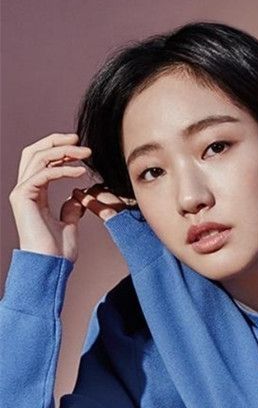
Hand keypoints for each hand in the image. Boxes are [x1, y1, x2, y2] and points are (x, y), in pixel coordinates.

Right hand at [8, 132, 133, 262]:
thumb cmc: (58, 252)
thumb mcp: (69, 224)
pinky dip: (63, 169)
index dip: (60, 150)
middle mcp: (25, 189)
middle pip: (35, 151)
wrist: (50, 267)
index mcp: (34, 193)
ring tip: (85, 153)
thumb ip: (71, 208)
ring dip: (63, 152)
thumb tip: (77, 197)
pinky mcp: (22, 197)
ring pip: (38, 157)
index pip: (42, 161)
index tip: (82, 149)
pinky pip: (43, 173)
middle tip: (78, 139)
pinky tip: (81, 172)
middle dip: (56, 141)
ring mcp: (21, 192)